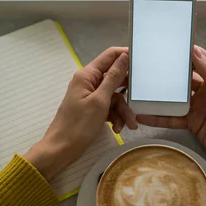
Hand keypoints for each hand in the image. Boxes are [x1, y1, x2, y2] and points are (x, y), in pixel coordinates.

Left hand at [26, 47, 136, 179]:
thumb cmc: (79, 125)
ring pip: (114, 97)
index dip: (126, 55)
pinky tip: (118, 128)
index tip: (144, 61)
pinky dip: (115, 117)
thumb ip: (113, 78)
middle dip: (127, 93)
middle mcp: (89, 82)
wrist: (61, 150)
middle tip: (140, 101)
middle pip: (115, 79)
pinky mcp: (92, 109)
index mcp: (87, 75)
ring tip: (129, 125)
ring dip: (122, 111)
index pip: (110, 55)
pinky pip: (109, 108)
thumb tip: (124, 56)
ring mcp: (90, 96)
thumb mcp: (100, 101)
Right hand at [137, 45, 205, 170]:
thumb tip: (195, 52)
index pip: (200, 62)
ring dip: (160, 96)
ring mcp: (197, 107)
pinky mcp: (191, 123)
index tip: (168, 47)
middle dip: (168, 74)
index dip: (186, 54)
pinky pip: (171, 118)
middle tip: (148, 66)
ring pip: (175, 98)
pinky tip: (144, 116)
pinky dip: (158, 117)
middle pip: (184, 80)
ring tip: (140, 90)